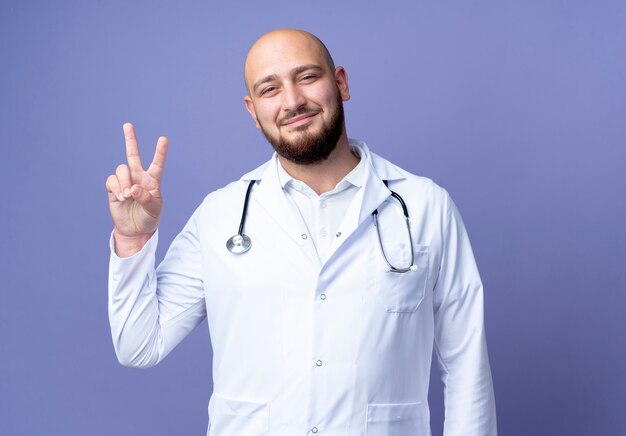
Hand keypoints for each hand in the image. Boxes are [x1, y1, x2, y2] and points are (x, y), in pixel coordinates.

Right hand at [106, 123, 167, 251]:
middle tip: (128, 125)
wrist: (135, 230)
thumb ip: (146, 198)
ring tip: (127, 195)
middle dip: (130, 139)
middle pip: (133, 155)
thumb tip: (133, 188)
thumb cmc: (148, 218)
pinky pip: (111, 180)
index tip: (163, 139)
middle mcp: (139, 177)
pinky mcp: (113, 188)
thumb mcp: (153, 210)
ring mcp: (125, 182)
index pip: (157, 164)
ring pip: (121, 169)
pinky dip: (116, 187)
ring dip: (123, 181)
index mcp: (153, 181)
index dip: (160, 152)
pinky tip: (121, 197)